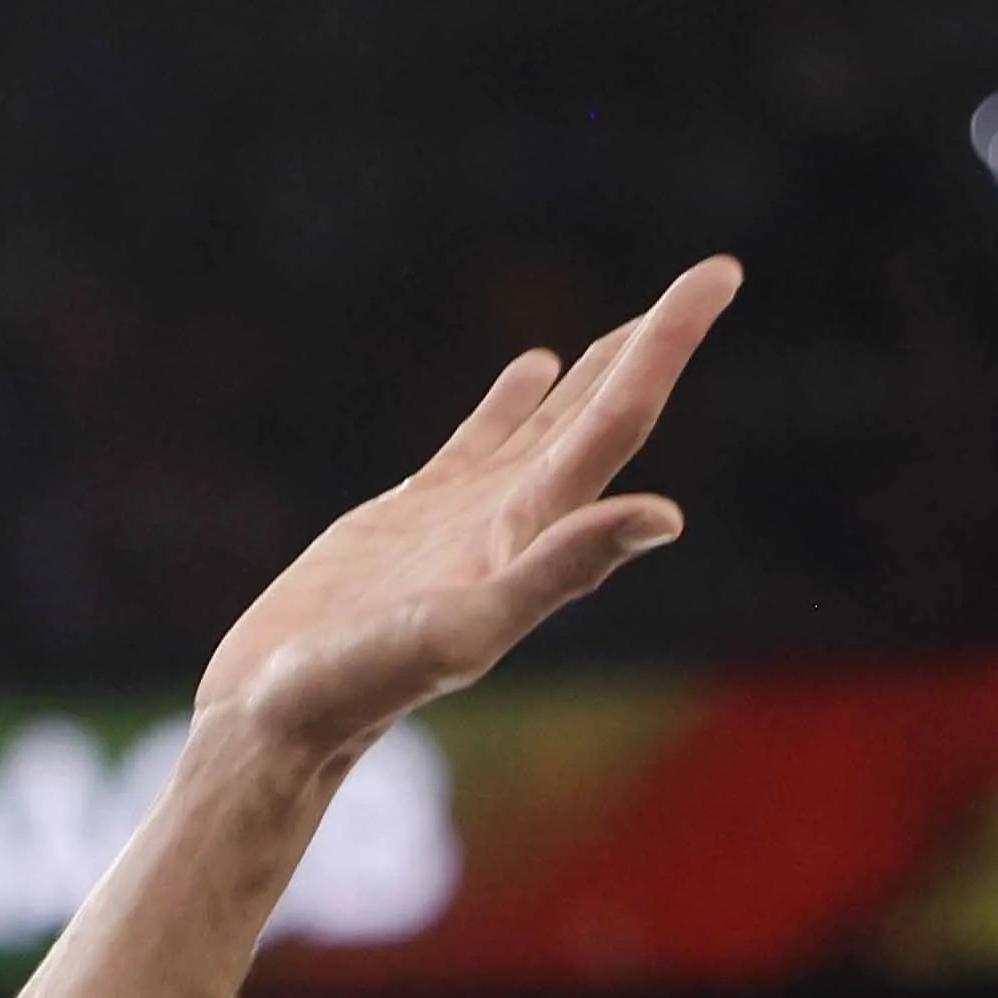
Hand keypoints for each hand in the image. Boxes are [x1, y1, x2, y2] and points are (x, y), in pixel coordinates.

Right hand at [193, 258, 736, 767]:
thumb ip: (562, 569)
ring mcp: (466, 519)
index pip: (620, 420)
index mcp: (536, 535)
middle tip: (714, 276)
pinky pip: (478, 444)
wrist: (276, 724)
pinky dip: (510, 403)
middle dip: (656, 344)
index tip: (721, 274)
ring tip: (638, 323)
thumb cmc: (359, 687)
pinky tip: (534, 367)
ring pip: (550, 426)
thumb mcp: (465, 629)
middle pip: (602, 414)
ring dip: (597, 374)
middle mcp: (516, 524)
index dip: (668, 345)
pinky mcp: (412, 519)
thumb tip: (668, 515)